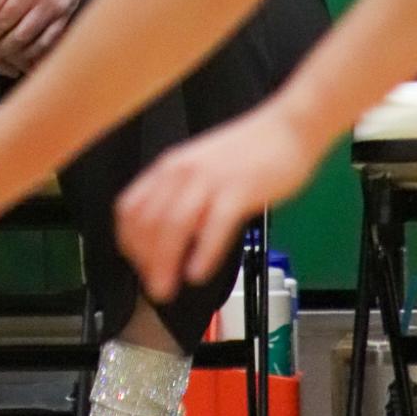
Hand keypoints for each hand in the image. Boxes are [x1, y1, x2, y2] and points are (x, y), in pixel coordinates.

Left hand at [115, 102, 319, 300]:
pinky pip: (215, 224)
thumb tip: (168, 238)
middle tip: (153, 286)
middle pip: (148, 220)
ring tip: (167, 287)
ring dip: (165, 260)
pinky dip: (203, 252)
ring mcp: (211, 179)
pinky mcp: (240, 189)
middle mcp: (185, 171)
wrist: (287, 128)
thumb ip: (183, 199)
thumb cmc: (249, 151)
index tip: (138, 265)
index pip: (130, 208)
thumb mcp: (202, 170)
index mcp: (171, 167)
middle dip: (145, 260)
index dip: (129, 242)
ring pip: (174, 223)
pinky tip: (198, 272)